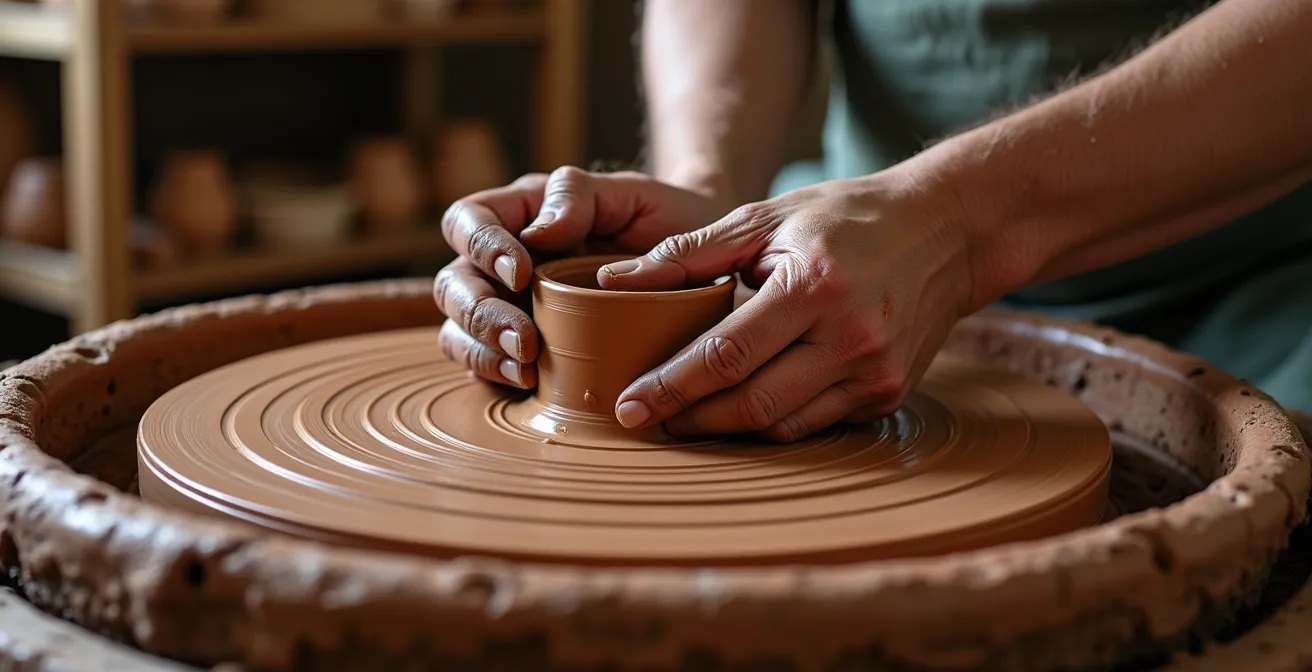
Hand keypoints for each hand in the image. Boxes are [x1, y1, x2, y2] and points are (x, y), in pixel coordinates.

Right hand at [434, 167, 734, 388]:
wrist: (708, 266)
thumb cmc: (668, 222)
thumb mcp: (634, 195)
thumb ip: (581, 196)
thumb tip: (536, 232)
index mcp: (522, 213)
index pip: (469, 220)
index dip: (482, 246)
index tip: (522, 273)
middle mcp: (505, 261)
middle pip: (455, 282)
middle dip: (480, 313)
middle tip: (525, 339)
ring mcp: (510, 308)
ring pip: (458, 328)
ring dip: (482, 350)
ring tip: (525, 367)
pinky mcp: (522, 350)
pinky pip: (484, 365)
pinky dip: (496, 375)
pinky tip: (528, 384)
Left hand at [598, 172, 978, 441]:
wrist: (946, 232)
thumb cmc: (845, 219)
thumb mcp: (764, 218)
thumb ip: (687, 253)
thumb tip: (614, 283)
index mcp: (814, 287)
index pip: (727, 354)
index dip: (671, 387)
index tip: (628, 406)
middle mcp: (851, 337)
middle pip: (752, 403)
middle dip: (690, 419)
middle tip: (644, 421)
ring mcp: (876, 373)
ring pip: (782, 426)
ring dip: (726, 430)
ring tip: (682, 420)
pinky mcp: (888, 395)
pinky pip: (815, 425)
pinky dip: (772, 423)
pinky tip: (738, 411)